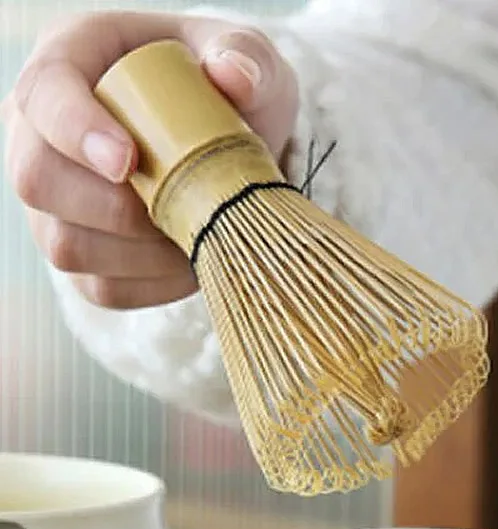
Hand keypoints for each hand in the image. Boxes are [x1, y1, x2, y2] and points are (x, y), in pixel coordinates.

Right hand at [0, 11, 298, 309]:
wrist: (232, 152)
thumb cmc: (227, 93)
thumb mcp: (247, 61)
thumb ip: (247, 56)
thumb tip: (233, 74)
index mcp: (70, 62)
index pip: (44, 96)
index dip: (76, 132)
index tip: (128, 162)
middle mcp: (39, 132)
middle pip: (37, 180)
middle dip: (112, 208)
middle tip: (177, 209)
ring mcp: (54, 202)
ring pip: (66, 246)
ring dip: (140, 255)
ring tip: (195, 234)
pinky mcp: (82, 253)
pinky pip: (103, 288)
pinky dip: (154, 286)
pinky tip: (191, 263)